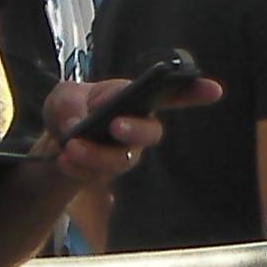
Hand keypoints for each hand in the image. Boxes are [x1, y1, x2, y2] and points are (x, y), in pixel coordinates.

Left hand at [39, 71, 222, 193]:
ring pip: (122, 160)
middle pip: (152, 133)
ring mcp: (125, 153)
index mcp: (133, 98)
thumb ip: (69, 103)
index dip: (193, 93)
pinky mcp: (107, 174)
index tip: (213, 91)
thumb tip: (77, 124)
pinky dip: (78, 166)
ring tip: (71, 146)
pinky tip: (64, 159)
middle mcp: (137, 127)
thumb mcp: (63, 97)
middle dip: (136, 130)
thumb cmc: (70, 110)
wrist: (53, 142)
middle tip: (114, 124)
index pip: (170, 95)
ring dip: (96, 154)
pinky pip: (99, 175)